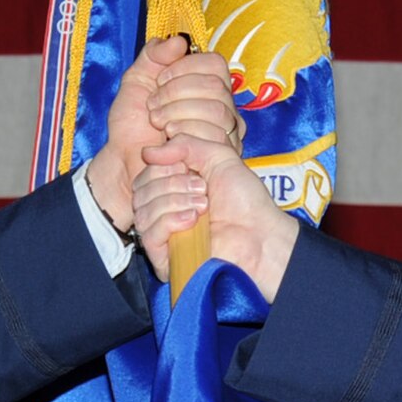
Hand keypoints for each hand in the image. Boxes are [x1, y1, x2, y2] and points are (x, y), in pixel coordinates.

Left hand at [91, 39, 240, 230]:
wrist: (124, 161)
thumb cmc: (132, 125)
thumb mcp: (137, 80)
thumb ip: (154, 55)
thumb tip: (179, 42)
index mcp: (206, 87)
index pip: (215, 64)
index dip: (185, 68)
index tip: (159, 81)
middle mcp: (222, 108)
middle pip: (216, 86)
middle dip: (176, 93)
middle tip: (154, 107)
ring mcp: (226, 134)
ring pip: (218, 111)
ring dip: (178, 113)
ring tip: (158, 124)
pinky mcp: (221, 157)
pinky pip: (215, 136)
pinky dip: (185, 133)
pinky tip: (168, 141)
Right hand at [133, 135, 298, 298]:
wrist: (260, 234)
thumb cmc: (245, 200)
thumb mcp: (218, 156)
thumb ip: (185, 144)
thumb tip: (147, 152)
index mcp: (174, 185)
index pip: (146, 171)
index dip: (163, 165)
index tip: (189, 168)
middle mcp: (165, 208)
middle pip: (140, 189)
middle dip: (171, 183)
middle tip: (202, 189)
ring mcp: (164, 234)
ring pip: (142, 210)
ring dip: (174, 202)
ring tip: (203, 207)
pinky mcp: (164, 257)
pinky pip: (148, 234)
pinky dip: (169, 222)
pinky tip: (193, 222)